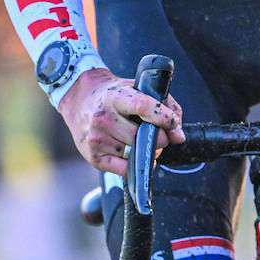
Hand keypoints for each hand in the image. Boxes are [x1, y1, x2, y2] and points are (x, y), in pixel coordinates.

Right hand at [57, 66, 186, 177]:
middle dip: (158, 139)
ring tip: (141, 142)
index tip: (173, 123)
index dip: (163, 117)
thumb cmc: (116, 96)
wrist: (80, 100)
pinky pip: (123, 169)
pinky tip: (134, 155)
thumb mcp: (139, 90)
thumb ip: (166, 107)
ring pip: (134, 154)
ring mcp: (96, 138)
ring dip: (145, 152)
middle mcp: (102, 117)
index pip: (143, 106)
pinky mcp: (93, 156)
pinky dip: (134, 165)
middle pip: (141, 136)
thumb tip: (179, 136)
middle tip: (158, 135)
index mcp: (116, 96)